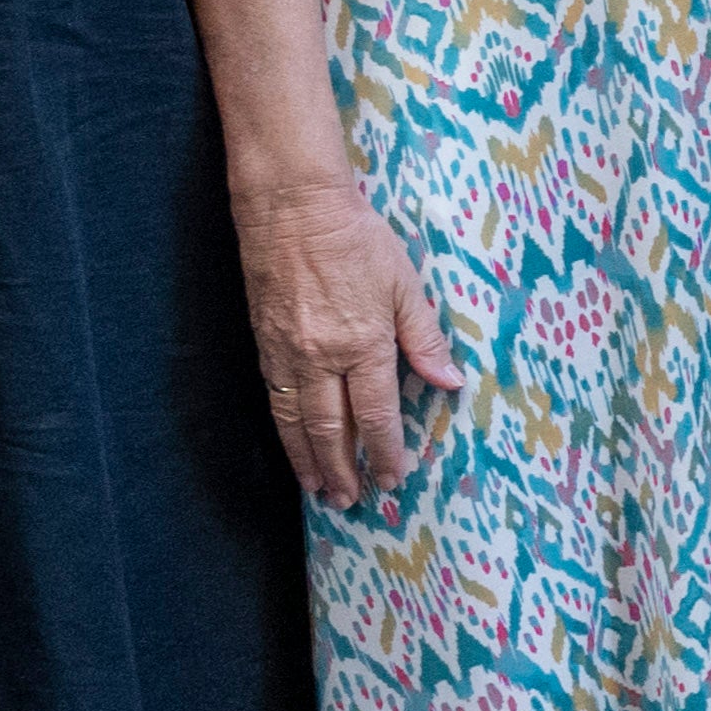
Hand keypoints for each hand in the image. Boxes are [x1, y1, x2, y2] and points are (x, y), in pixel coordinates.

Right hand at [231, 170, 459, 509]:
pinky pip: (273, 398)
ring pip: (294, 421)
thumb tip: (449, 382)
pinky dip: (283, 429)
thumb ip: (425, 338)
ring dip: (307, 459)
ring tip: (318, 489)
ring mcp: (285, 353)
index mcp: (362, 344)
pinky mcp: (262, 343)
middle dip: (341, 469)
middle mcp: (319, 357)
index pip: (375, 415)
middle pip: (330, 429)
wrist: (292, 208)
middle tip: (349, 501)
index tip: (392, 479)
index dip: (384, 452)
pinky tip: (291, 444)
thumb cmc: (357, 239)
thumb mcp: (406, 284)